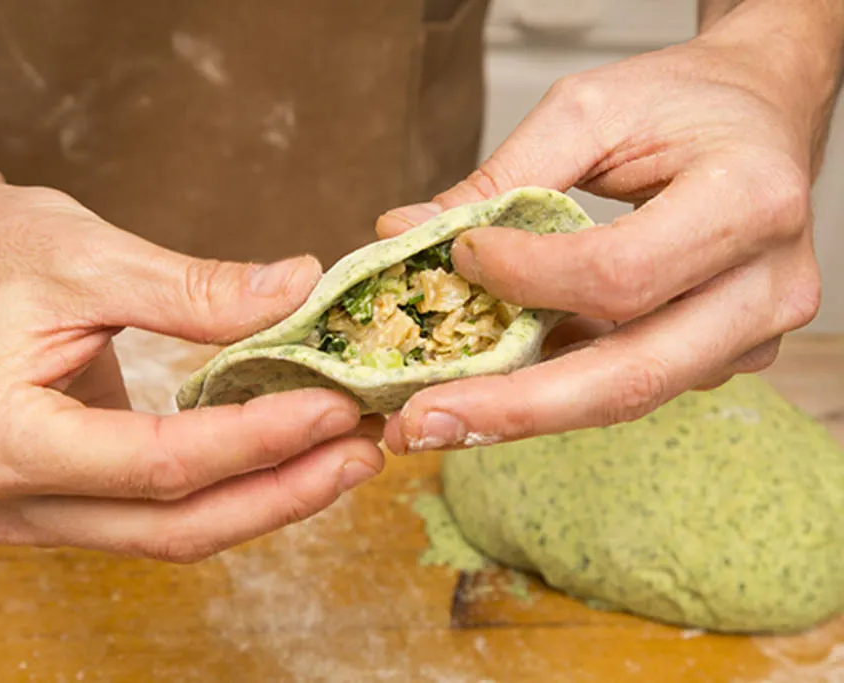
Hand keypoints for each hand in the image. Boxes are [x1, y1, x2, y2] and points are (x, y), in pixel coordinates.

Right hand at [0, 181, 383, 560]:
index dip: (256, 440)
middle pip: (175, 525)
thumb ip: (197, 289)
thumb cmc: (0, 249)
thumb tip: (301, 290)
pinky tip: (294, 455)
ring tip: (348, 455)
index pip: (157, 462)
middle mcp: (14, 499)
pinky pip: (167, 512)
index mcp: (4, 440)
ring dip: (269, 496)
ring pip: (178, 531)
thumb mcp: (95, 255)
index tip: (335, 406)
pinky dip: (235, 487)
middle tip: (363, 449)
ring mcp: (41, 511)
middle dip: (281, 490)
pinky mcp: (71, 502)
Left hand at [377, 33, 828, 452]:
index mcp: (749, 202)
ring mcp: (750, 335)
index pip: (619, 273)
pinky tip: (488, 387)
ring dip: (521, 411)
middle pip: (632, 376)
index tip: (458, 255)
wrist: (759, 115)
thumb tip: (403, 230)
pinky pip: (627, 381)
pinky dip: (552, 387)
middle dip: (514, 408)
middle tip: (420, 422)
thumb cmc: (683, 103)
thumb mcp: (591, 109)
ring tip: (432, 418)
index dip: (526, 276)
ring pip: (625, 394)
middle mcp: (765, 288)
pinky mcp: (721, 356)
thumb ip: (504, 176)